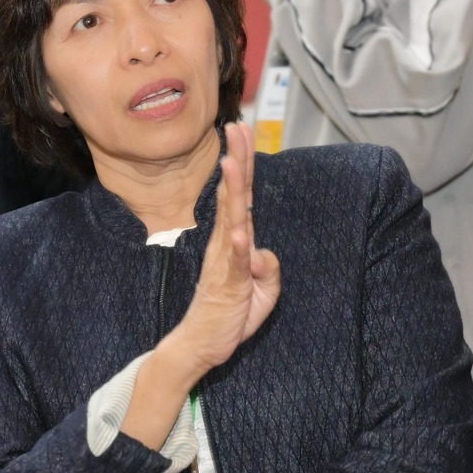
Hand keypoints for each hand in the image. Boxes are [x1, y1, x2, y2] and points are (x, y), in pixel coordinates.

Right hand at [161, 123, 280, 376]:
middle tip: (236, 128)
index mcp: (236, 240)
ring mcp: (225, 261)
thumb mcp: (263, 290)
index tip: (244, 133)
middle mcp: (227, 243)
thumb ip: (268, 267)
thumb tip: (263, 250)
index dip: (245, 163)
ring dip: (233, 191)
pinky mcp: (227, 285)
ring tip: (231, 164)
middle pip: (234, 194)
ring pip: (232, 219)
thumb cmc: (231, 314)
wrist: (204, 345)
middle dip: (237, 160)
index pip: (242, 194)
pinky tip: (240, 232)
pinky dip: (239, 247)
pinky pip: (235, 263)